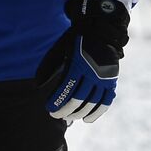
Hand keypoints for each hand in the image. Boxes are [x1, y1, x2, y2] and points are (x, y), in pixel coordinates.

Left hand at [35, 0, 128, 122]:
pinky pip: (106, 101)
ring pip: (92, 103)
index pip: (66, 89)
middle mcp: (93, 72)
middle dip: (65, 110)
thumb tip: (38, 86)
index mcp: (79, 64)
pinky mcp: (112, 81)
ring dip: (79, 113)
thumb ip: (50, 67)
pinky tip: (87, 119)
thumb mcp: (61, 50)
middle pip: (78, 99)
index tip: (49, 108)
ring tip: (69, 118)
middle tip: (56, 115)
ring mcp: (104, 78)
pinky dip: (97, 112)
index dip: (57, 101)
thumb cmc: (76, 41)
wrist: (101, 31)